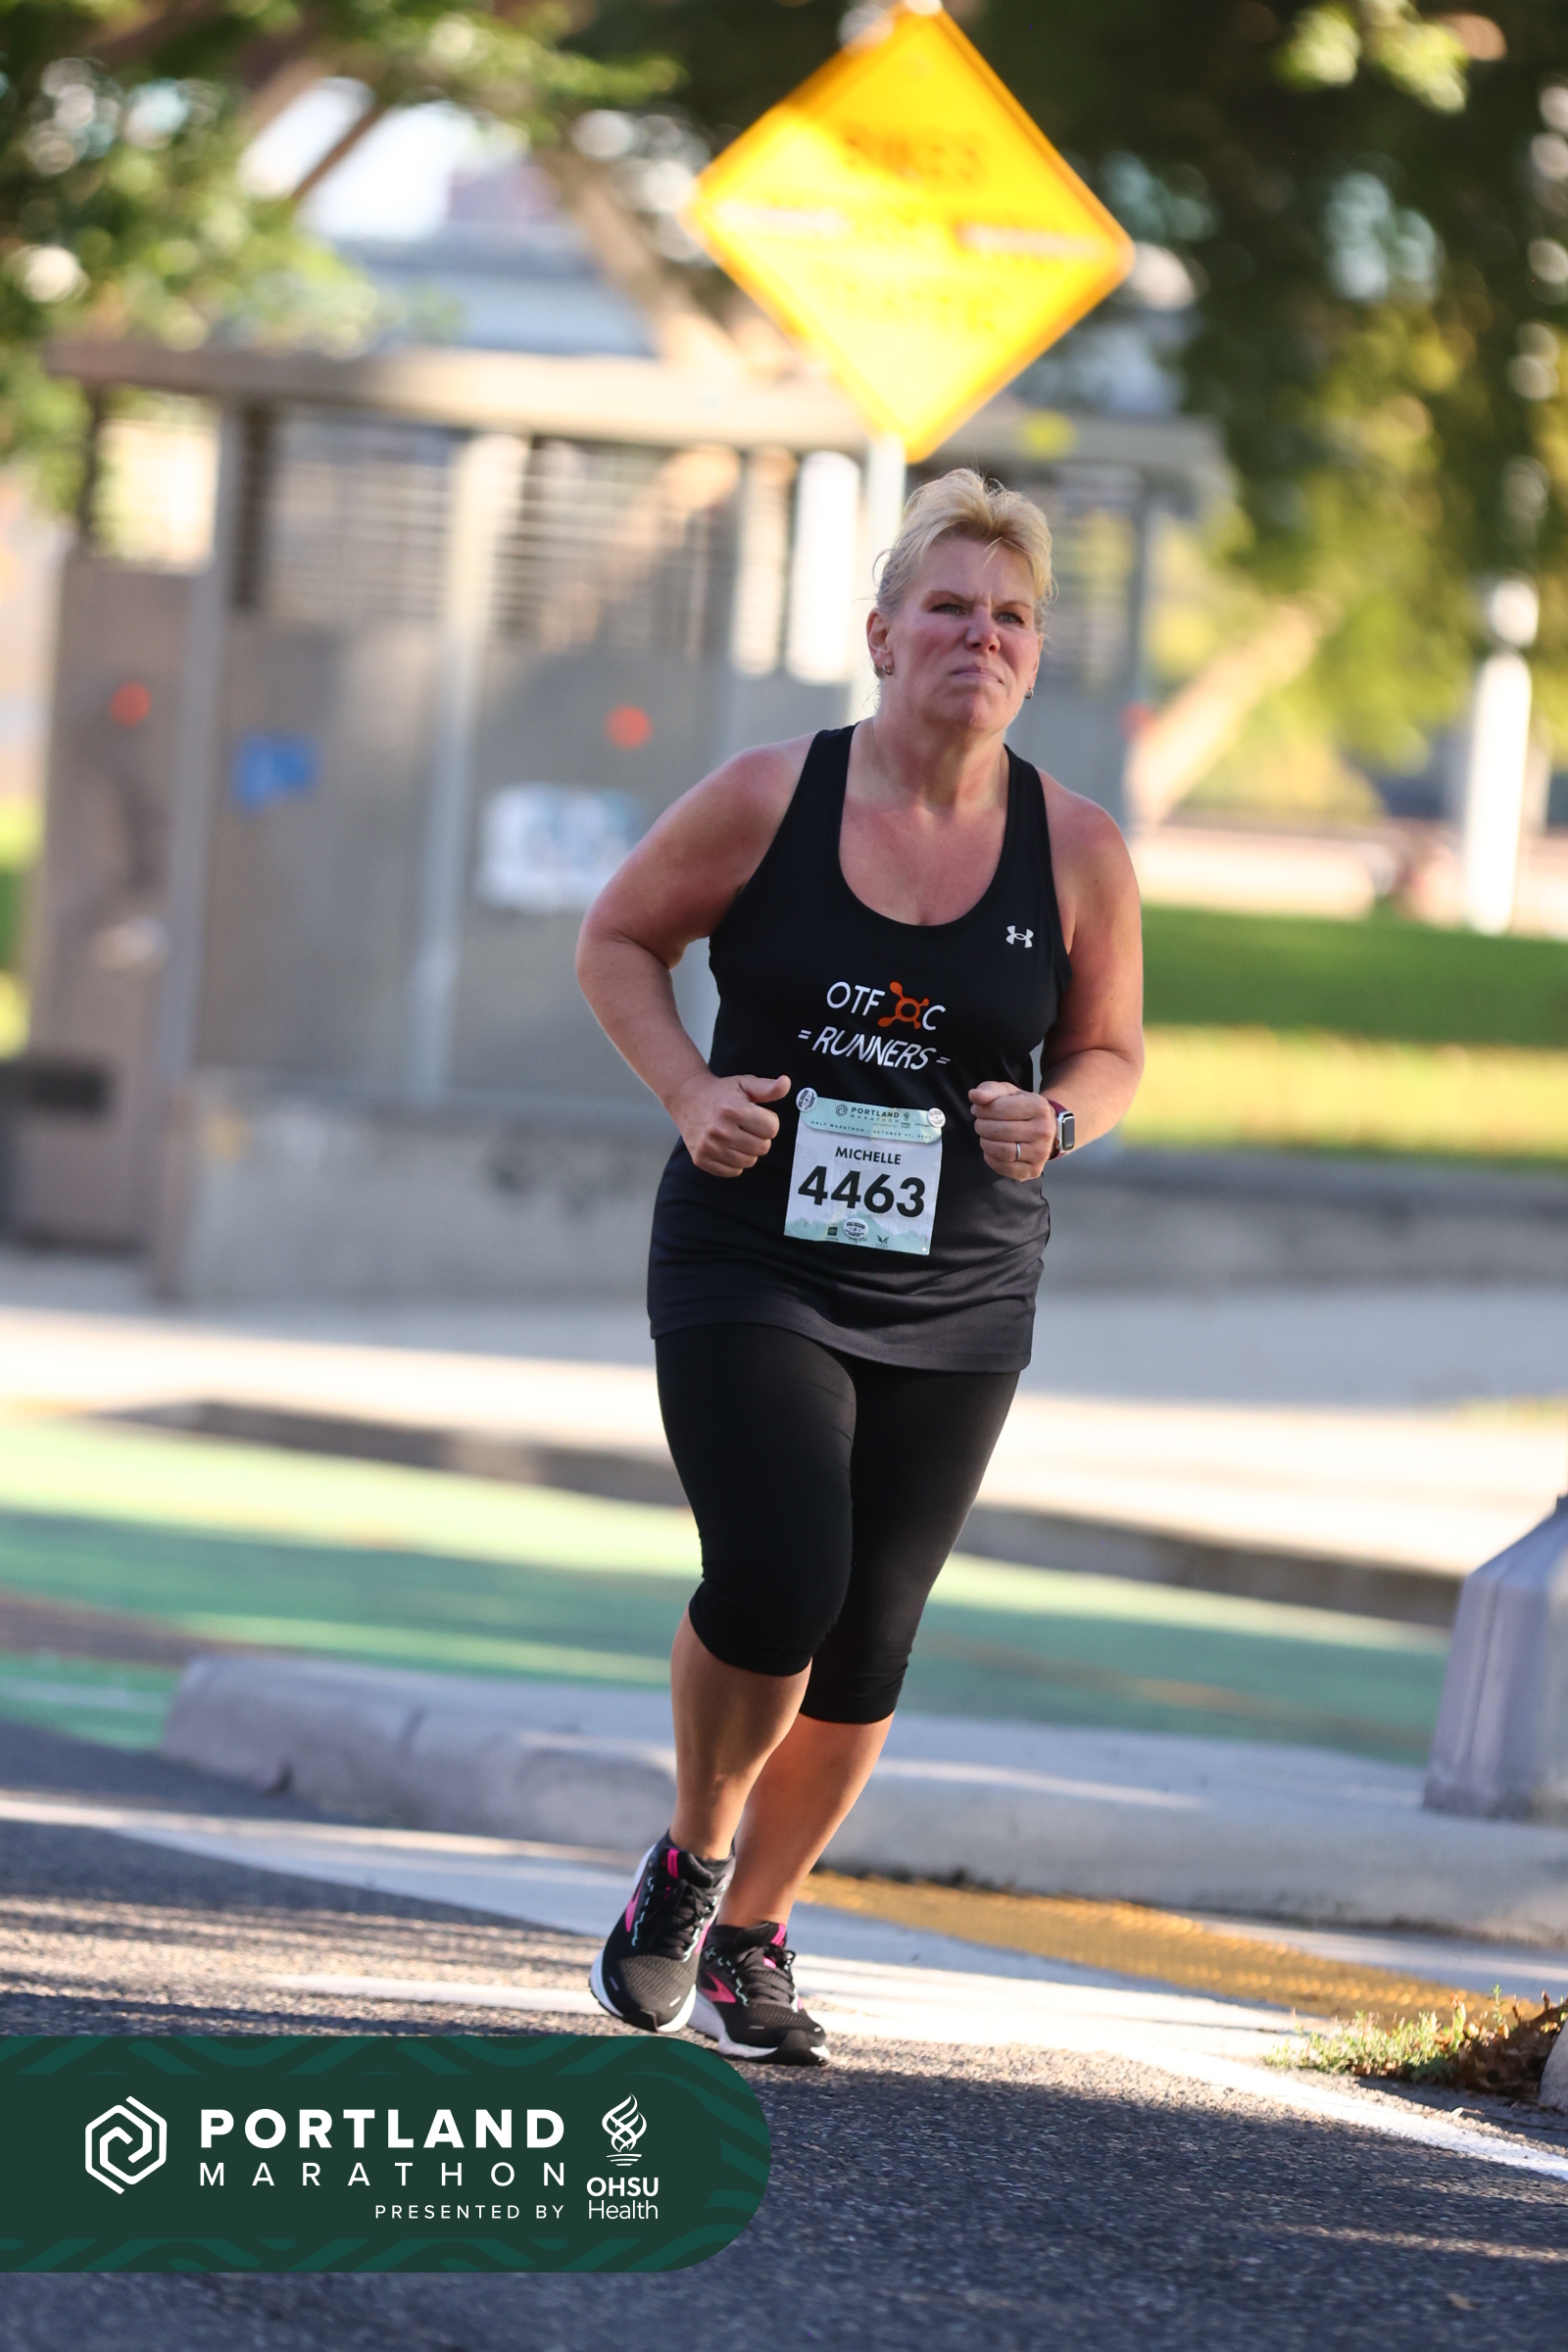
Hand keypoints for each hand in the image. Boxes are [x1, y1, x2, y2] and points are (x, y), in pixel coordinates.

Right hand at [674, 1072, 789, 1176]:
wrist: (687, 1098)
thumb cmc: (720, 1092)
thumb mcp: (745, 1084)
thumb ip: (768, 1088)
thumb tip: (786, 1083)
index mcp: (734, 1110)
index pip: (772, 1129)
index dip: (768, 1121)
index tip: (756, 1115)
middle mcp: (720, 1130)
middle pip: (762, 1147)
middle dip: (759, 1137)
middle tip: (746, 1126)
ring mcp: (709, 1147)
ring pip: (749, 1161)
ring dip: (748, 1150)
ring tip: (737, 1136)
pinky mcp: (701, 1159)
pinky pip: (733, 1171)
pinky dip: (734, 1162)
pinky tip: (727, 1147)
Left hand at [970, 1080, 1056, 1178]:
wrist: (1046, 1128)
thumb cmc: (1023, 1108)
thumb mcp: (1008, 1093)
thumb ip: (989, 1090)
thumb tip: (974, 1095)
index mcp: (1039, 1107)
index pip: (999, 1109)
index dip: (982, 1110)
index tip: (978, 1110)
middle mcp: (1043, 1131)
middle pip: (999, 1131)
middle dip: (982, 1126)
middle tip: (980, 1124)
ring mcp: (1040, 1153)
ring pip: (1001, 1151)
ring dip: (985, 1143)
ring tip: (985, 1136)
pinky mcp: (1033, 1170)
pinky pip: (1003, 1168)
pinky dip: (991, 1159)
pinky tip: (992, 1150)